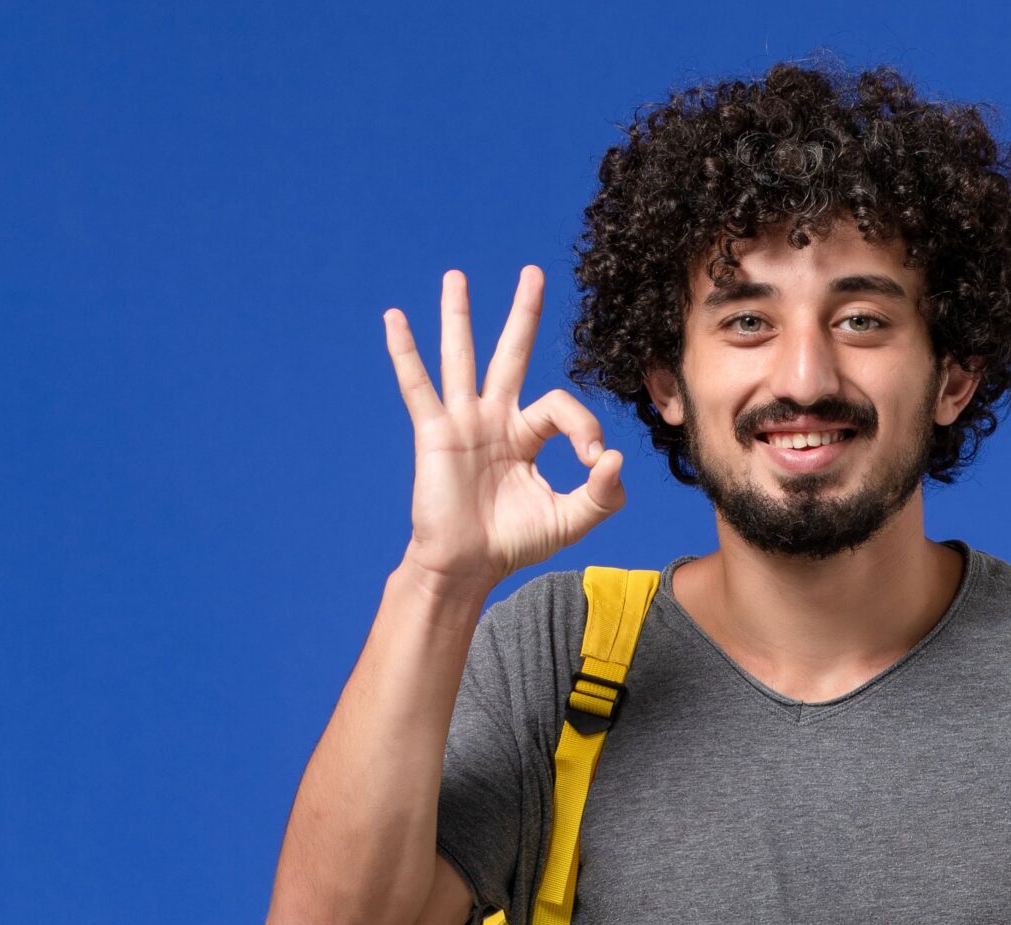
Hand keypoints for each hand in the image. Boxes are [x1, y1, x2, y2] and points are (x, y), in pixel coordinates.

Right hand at [384, 266, 625, 594]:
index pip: (561, 407)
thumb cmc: (514, 542)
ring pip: (462, 358)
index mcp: (527, 435)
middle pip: (511, 354)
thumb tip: (615, 457)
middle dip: (524, 314)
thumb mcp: (571, 519)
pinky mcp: (435, 433)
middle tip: (535, 273)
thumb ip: (602, 493)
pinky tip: (395, 319)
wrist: (468, 566)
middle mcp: (495, 419)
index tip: (595, 460)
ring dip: (459, 316)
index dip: (585, 427)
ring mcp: (463, 422)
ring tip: (456, 277)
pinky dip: (405, 353)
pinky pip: (418, 386)